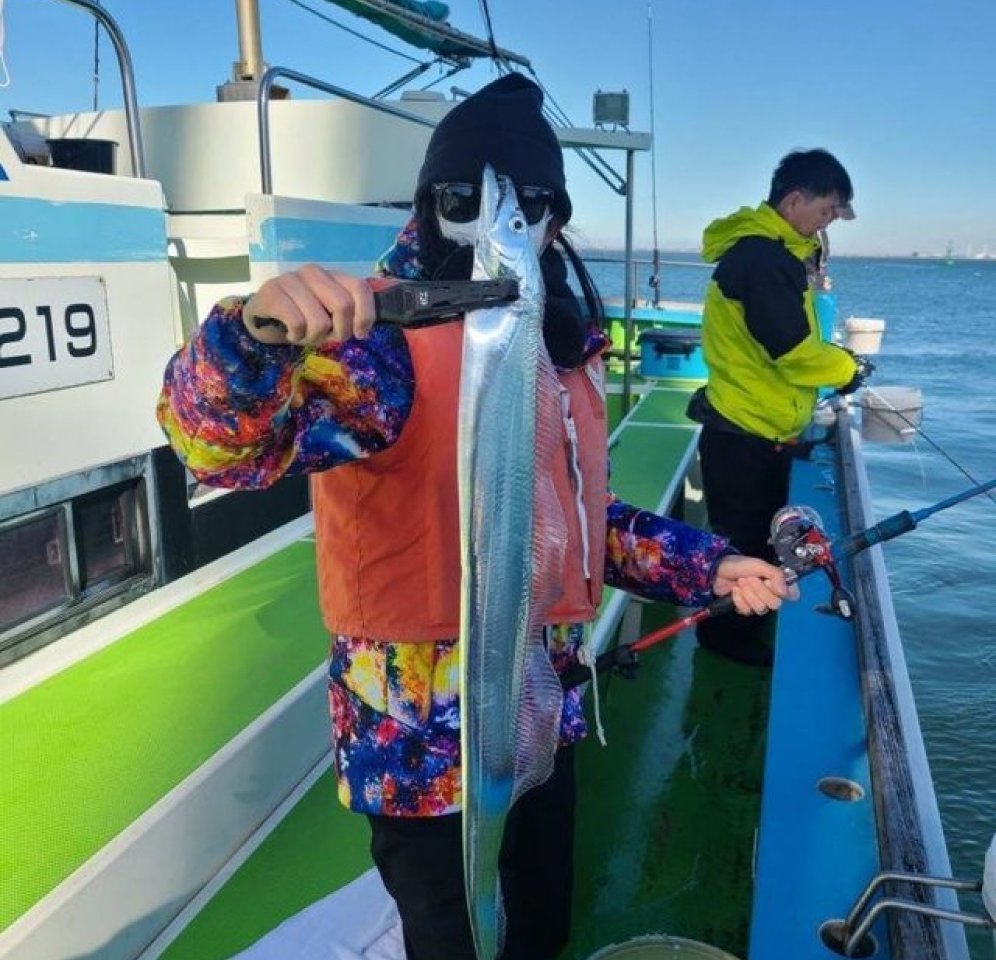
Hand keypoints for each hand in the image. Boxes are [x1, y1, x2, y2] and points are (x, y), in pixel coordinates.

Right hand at [242, 264, 376, 345]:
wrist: (261, 320)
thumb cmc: (302, 320)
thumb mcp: (330, 319)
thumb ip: (347, 316)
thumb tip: (363, 327)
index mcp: (332, 275)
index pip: (360, 288)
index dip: (365, 314)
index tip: (360, 334)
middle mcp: (313, 272)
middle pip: (343, 305)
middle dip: (339, 331)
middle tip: (326, 337)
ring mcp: (291, 279)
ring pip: (319, 321)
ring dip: (313, 337)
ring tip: (303, 334)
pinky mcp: (271, 291)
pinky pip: (297, 323)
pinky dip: (296, 336)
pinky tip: (290, 333)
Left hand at [711, 555, 798, 615]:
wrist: (719, 570)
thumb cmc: (740, 565)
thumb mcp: (760, 565)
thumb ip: (776, 575)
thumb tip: (784, 591)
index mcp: (777, 583)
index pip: (792, 595)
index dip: (784, 592)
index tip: (770, 582)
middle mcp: (770, 594)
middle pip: (775, 604)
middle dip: (759, 590)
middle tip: (750, 578)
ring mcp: (758, 602)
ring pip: (761, 608)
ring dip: (748, 593)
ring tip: (741, 582)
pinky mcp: (745, 608)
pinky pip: (747, 610)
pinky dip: (739, 599)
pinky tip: (735, 591)